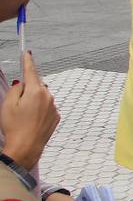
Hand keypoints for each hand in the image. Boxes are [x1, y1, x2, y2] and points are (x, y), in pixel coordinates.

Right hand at [0, 52, 59, 169]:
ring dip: (34, 101)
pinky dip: (40, 110)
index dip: (27, 61)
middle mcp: (48, 96)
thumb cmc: (14, 127)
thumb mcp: (8, 105)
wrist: (26, 148)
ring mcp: (54, 107)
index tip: (27, 52)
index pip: (31, 71)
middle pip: (37, 85)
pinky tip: (31, 121)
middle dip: (28, 88)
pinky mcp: (56, 116)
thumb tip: (22, 83)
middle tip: (17, 103)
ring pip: (42, 97)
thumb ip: (15, 89)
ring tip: (23, 116)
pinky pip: (47, 107)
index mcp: (35, 91)